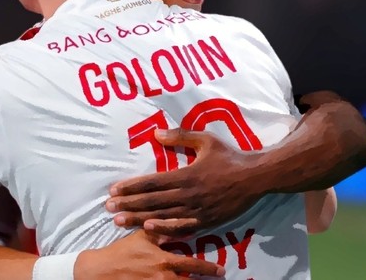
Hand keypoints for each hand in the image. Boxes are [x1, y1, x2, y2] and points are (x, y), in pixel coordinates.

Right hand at [74, 229, 223, 278]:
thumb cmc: (121, 252)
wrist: (100, 271)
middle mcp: (163, 277)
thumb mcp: (142, 237)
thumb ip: (164, 232)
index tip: (220, 271)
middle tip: (219, 279)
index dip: (207, 269)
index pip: (191, 265)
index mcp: (163, 261)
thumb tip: (185, 229)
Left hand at [106, 128, 262, 237]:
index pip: (152, 182)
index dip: (131, 187)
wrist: (256, 177)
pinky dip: (164, 231)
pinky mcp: (207, 222)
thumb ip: (180, 137)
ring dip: (139, 219)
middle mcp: (189, 194)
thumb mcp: (206, 140)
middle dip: (128, 204)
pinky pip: (182, 228)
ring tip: (119, 221)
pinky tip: (149, 231)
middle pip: (153, 201)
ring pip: (163, 216)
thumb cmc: (229, 156)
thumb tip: (156, 134)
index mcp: (187, 174)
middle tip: (108, 207)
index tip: (113, 189)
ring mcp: (197, 210)